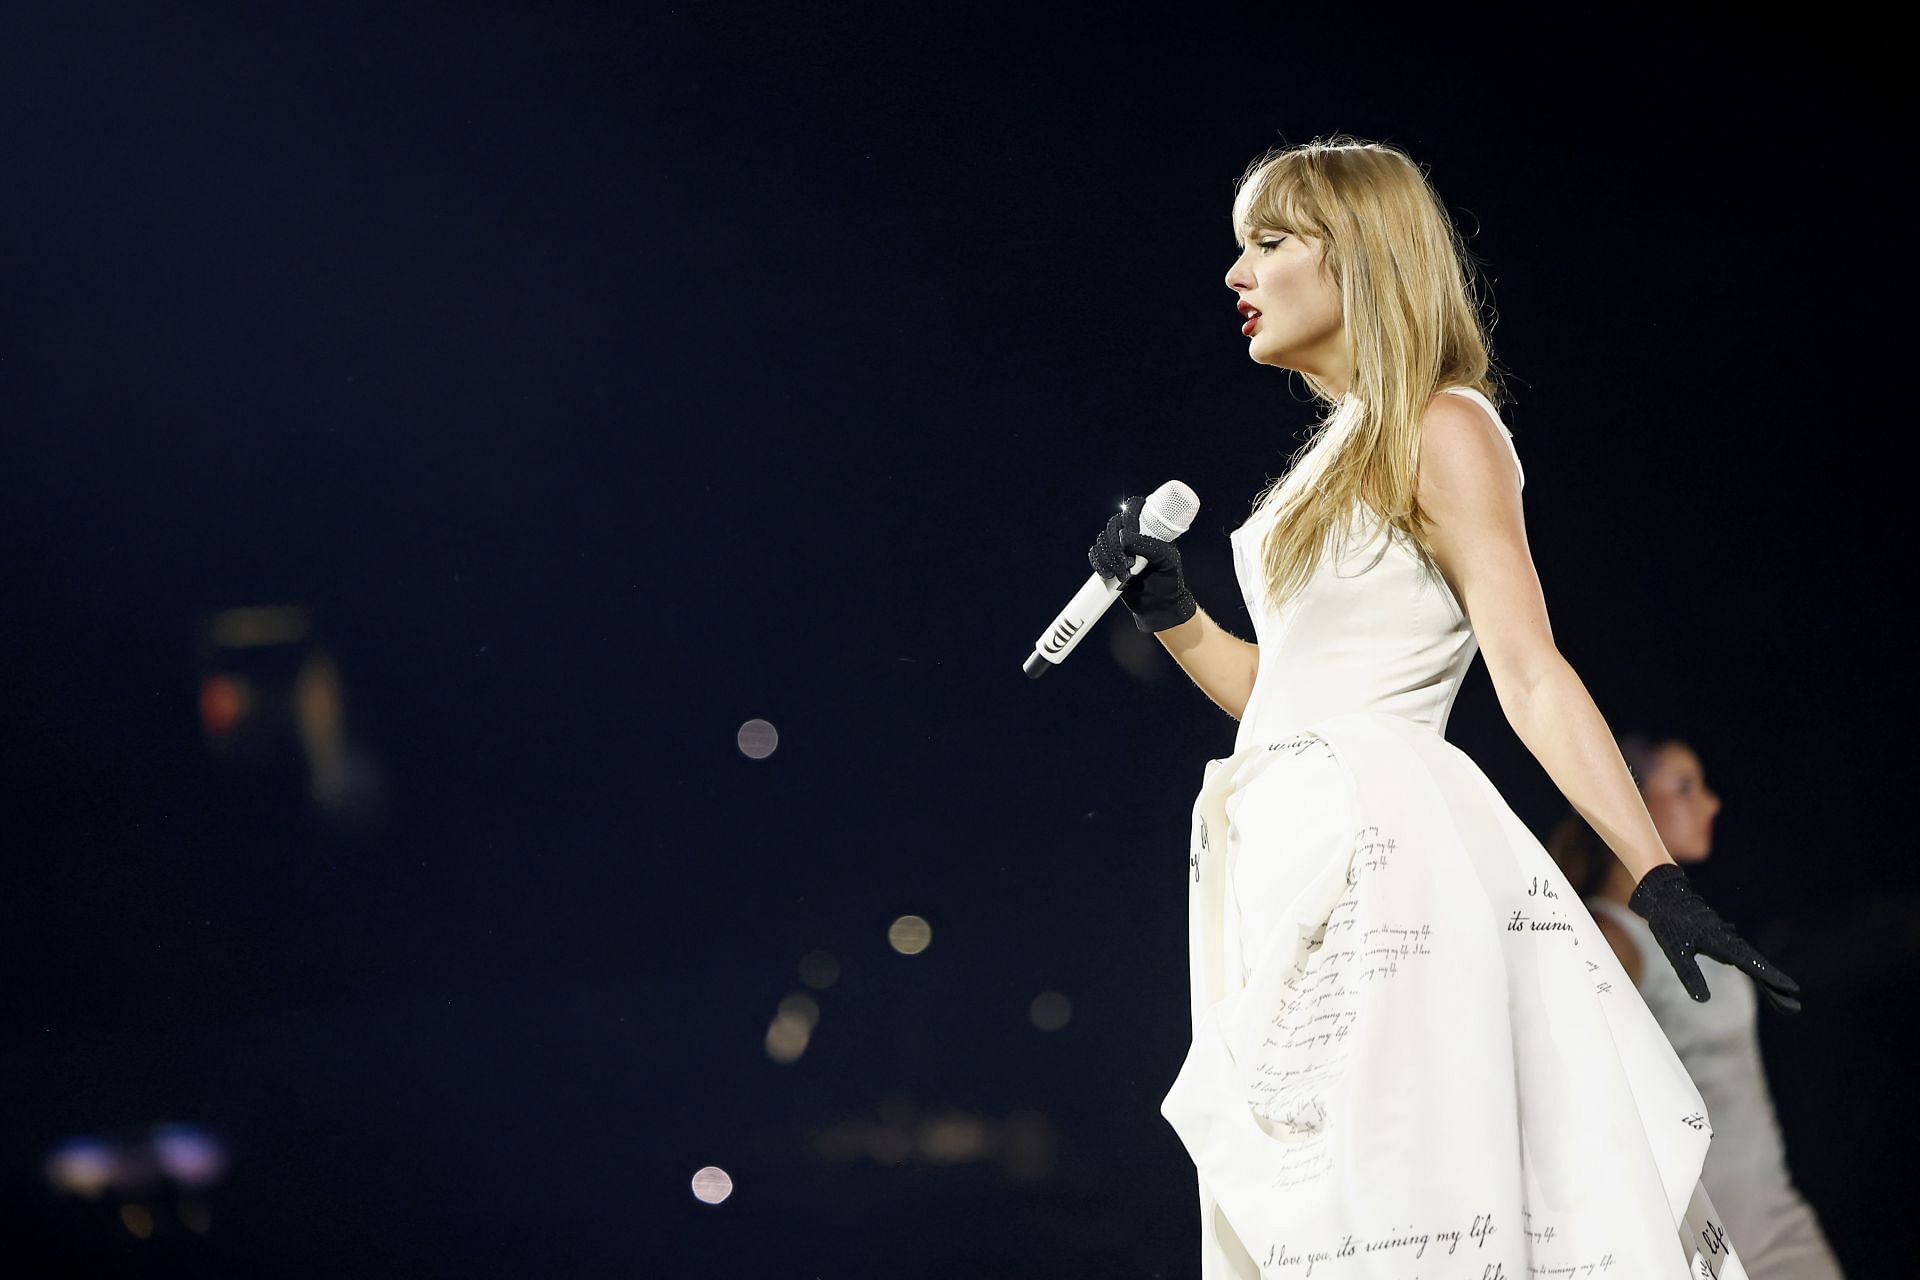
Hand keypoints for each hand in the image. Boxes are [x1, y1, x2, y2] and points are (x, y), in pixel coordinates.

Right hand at [1087, 495, 1196, 633]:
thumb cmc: (1168, 582)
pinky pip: (1096, 554)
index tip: (1128, 537)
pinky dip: (1098, 563)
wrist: (1158, 606)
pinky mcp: (1109, 562)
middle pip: (1114, 526)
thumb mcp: (1167, 562)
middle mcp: (1134, 536)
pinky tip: (1108, 574)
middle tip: (1127, 564)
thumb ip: (1151, 546)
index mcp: (1150, 530)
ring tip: (1122, 576)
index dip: (1128, 517)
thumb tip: (1125, 536)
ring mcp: (1120, 549)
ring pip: (1103, 541)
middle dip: (1116, 546)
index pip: (1134, 509)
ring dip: (1108, 558)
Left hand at [1628, 863, 1802, 1013]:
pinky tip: (1761, 978)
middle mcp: (1729, 941)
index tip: (1792, 989)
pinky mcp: (1721, 938)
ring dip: (1769, 980)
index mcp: (1722, 944)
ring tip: (1784, 998)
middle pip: (1758, 968)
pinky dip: (1756, 969)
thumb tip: (1703, 1000)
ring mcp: (1727, 939)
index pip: (1753, 966)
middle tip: (1794, 1008)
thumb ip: (1690, 974)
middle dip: (1776, 988)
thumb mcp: (1676, 952)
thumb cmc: (1669, 923)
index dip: (1772, 979)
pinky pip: (1743, 957)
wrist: (1664, 895)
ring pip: (1753, 963)